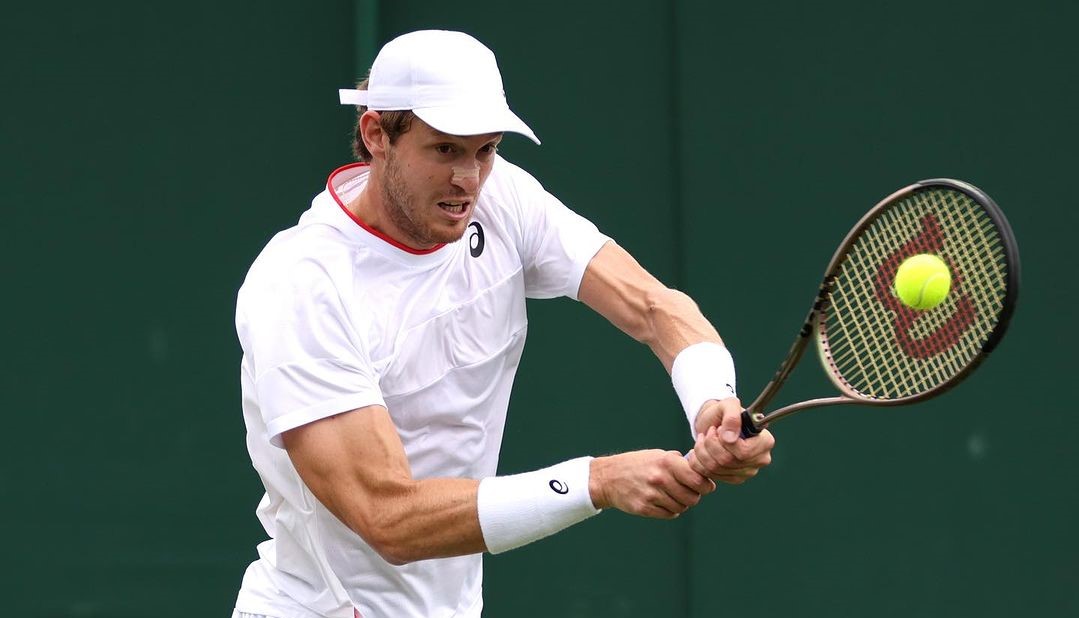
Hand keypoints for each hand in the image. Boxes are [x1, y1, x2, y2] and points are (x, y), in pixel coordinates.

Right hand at [589, 450, 715, 518]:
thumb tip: (702, 470)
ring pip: (682, 507)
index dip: (706, 485)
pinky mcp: (644, 508)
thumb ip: (679, 462)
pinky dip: (670, 510)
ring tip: (672, 495)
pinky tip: (662, 502)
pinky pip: (669, 514)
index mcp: (666, 462)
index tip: (706, 486)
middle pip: (692, 497)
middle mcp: (660, 478)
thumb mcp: (657, 455)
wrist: (608, 477)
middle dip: (694, 496)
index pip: (698, 479)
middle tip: (688, 492)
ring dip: (681, 504)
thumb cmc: (637, 464)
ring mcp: (651, 494)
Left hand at [687, 398, 774, 483]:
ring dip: (701, 451)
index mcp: (765, 442)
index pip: (743, 452)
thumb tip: (730, 439)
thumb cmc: (723, 413)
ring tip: (703, 438)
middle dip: (710, 444)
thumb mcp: (728, 405)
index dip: (725, 441)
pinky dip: (698, 461)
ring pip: (715, 468)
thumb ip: (732, 416)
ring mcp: (747, 472)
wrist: (713, 424)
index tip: (719, 428)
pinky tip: (700, 450)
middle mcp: (760, 460)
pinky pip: (709, 475)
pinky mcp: (733, 479)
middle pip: (727, 461)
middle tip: (709, 432)